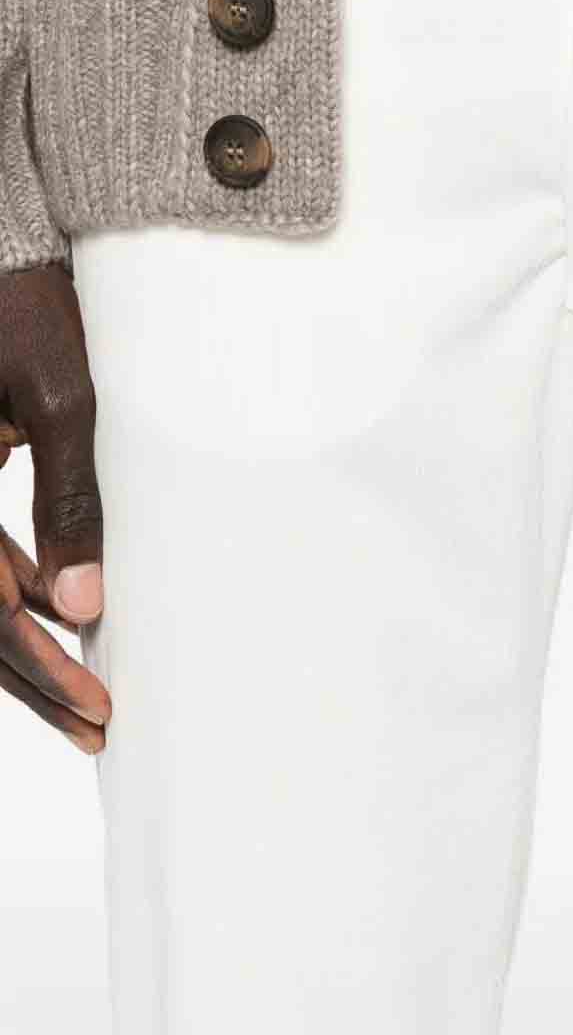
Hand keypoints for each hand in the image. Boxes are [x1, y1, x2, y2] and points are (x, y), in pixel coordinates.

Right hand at [0, 264, 108, 752]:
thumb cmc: (22, 309)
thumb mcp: (56, 400)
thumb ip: (68, 498)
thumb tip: (84, 605)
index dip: (37, 666)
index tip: (94, 707)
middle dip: (31, 677)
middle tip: (95, 725)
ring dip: (21, 646)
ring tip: (85, 695)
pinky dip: (14, 593)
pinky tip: (62, 613)